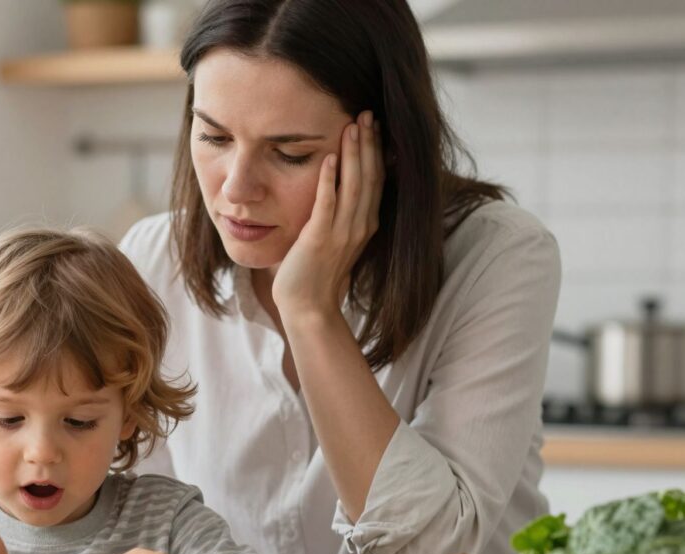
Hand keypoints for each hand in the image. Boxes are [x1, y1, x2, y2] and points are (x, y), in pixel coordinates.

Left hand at [271, 110, 384, 319]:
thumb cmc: (316, 275)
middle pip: (369, 177)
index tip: (373, 125)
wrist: (308, 308)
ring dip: (353, 154)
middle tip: (367, 113)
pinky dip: (329, 182)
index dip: (376, 151)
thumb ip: (340, 215)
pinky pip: (327, 206)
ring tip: (352, 125)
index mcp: (364, 225)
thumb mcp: (335, 240)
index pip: (375, 180)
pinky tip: (330, 159)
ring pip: (353, 186)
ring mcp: (341, 234)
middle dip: (369, 144)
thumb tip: (336, 189)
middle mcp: (359, 227)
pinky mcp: (319, 241)